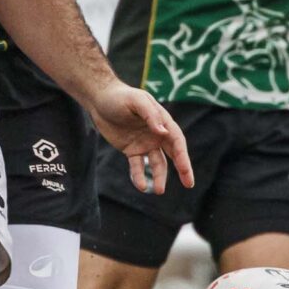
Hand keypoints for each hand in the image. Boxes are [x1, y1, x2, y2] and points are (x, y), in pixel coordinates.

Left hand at [84, 82, 193, 196]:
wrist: (100, 100)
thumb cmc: (120, 97)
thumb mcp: (136, 101)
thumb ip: (150, 115)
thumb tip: (163, 132)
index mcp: (163, 121)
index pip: (177, 140)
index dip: (182, 156)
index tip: (186, 170)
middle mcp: (157, 134)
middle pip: (173, 154)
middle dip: (182, 169)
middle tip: (189, 184)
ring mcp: (145, 143)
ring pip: (157, 164)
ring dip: (160, 177)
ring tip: (159, 191)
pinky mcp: (132, 150)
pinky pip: (138, 166)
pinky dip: (140, 176)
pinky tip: (141, 186)